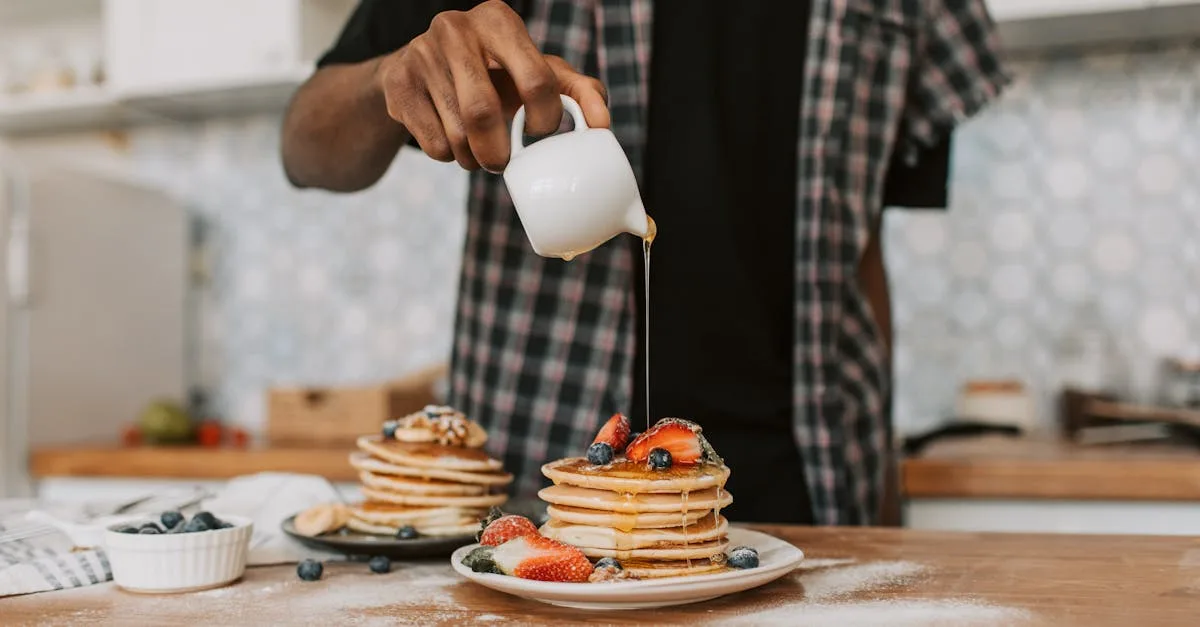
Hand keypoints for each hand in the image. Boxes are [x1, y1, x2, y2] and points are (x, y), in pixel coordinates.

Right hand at [375, 0, 609, 171]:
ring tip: (477, 152)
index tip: (538, 131)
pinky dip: (448, 157)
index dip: (544, 119)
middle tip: (503, 164)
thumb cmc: (493, 74)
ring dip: (473, 159)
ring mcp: (421, 53)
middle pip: (484, 111)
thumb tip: (603, 124)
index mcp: (499, 20)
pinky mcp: (397, 83)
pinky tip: (450, 141)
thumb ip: (578, 92)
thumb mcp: (538, 73)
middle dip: (499, 153)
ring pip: (457, 134)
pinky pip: (432, 144)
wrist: (419, 72)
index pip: (537, 80)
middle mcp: (456, 27)